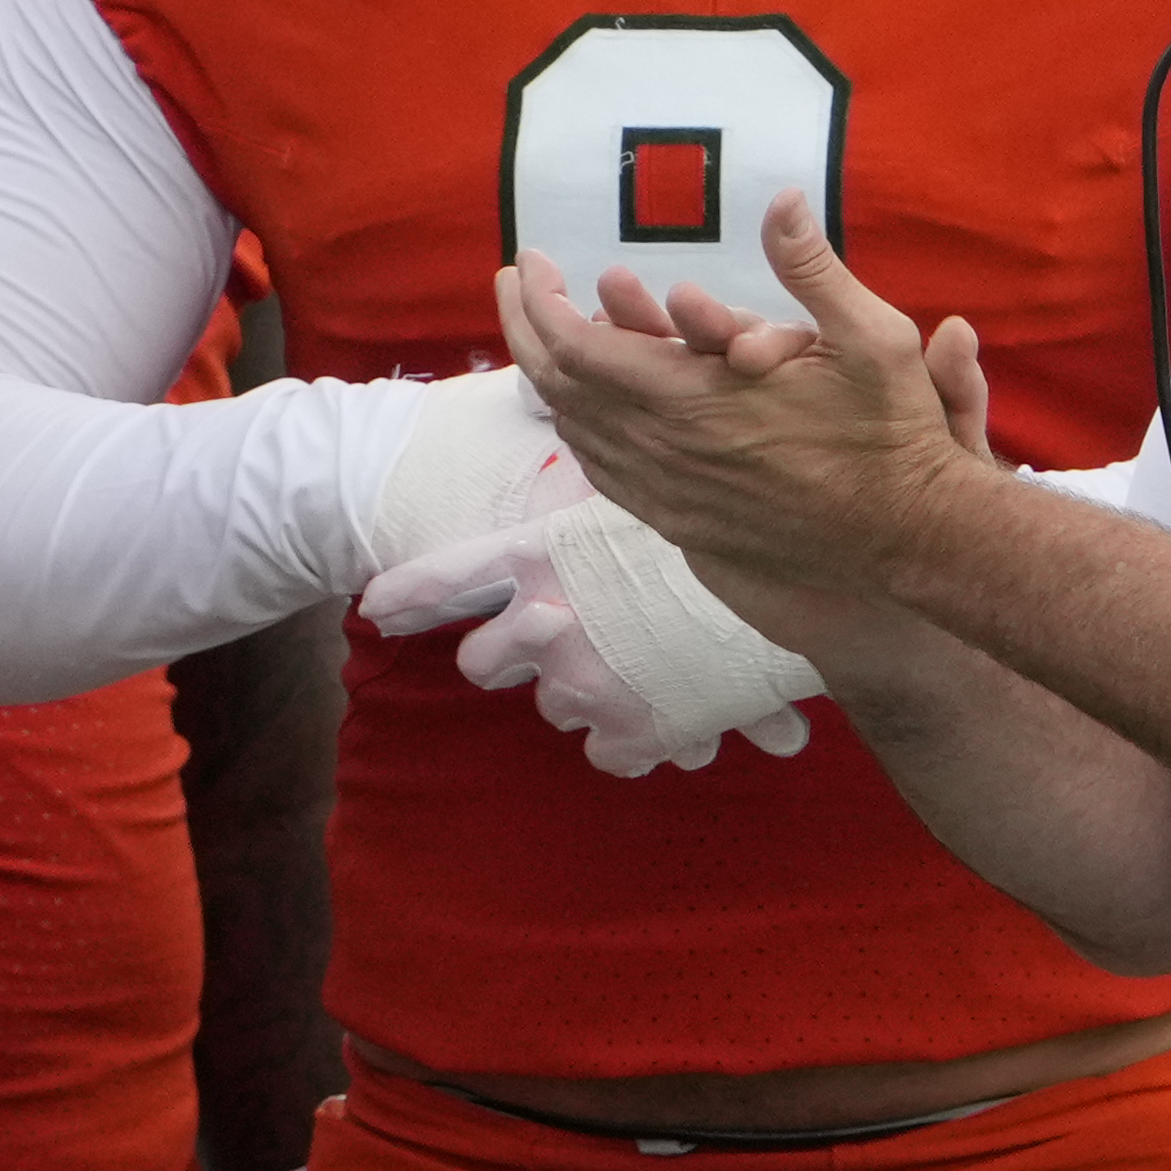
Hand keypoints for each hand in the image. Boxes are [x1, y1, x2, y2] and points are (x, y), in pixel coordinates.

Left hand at [359, 500, 820, 776]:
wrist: (792, 577)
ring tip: (640, 661)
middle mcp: (549, 624)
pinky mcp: (632, 734)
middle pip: (482, 662)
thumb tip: (563, 417)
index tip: (378, 609)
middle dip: (505, 654)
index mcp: (545, 555)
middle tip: (551, 639)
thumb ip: (595, 474)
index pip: (450, 579)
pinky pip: (609, 753)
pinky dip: (634, 737)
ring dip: (585, 689)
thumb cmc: (724, 511)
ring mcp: (584, 686)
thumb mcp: (647, 479)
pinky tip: (669, 709)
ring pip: (554, 706)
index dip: (409, 596)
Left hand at [494, 188, 984, 603]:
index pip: (579, 352)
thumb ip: (812, 268)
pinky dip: (583, 430)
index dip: (542, 303)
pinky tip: (587, 409)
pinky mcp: (686, 527)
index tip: (532, 261)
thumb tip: (781, 199)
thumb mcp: (872, 338)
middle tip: (516, 283)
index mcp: (697, 404)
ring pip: (581, 437)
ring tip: (544, 334)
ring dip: (552, 380)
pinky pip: (608, 475)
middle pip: (561, 392)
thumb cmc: (896, 439)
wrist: (912, 543)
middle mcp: (669, 457)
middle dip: (527, 330)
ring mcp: (673, 499)